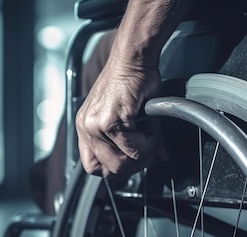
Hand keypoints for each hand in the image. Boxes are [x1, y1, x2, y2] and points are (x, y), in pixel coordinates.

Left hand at [75, 55, 160, 177]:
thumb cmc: (132, 79)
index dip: (115, 169)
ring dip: (140, 157)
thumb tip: (160, 158)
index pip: (92, 166)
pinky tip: (151, 134)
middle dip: (132, 167)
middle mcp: (86, 127)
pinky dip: (147, 146)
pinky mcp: (109, 120)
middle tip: (148, 154)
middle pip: (106, 170)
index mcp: (86, 126)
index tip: (133, 162)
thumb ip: (138, 141)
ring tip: (150, 143)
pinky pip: (132, 149)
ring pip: (119, 164)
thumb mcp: (128, 115)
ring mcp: (94, 124)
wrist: (134, 57)